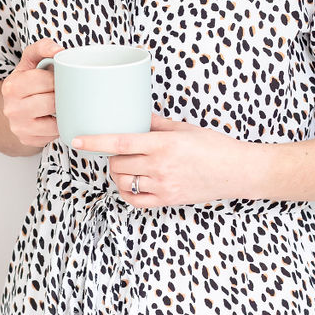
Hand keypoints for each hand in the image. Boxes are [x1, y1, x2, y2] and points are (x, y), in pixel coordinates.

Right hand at [0, 39, 64, 148]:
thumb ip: (42, 48)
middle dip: (61, 96)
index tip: (58, 78)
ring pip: (54, 121)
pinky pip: (53, 135)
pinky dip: (59, 126)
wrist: (12, 108)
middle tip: (62, 92)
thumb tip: (59, 50)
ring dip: (62, 112)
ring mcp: (18, 127)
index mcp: (11, 86)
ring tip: (61, 104)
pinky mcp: (27, 140)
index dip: (58, 79)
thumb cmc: (26, 82)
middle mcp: (11, 108)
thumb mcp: (29, 62)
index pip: (45, 80)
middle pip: (51, 102)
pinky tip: (56, 117)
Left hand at [71, 113, 255, 207]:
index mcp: (162, 144)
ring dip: (118, 174)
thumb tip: (135, 114)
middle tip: (118, 152)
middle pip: (116, 164)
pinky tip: (131, 184)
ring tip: (127, 167)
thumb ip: (156, 123)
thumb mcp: (184, 128)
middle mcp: (159, 166)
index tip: (76, 140)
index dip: (94, 141)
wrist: (238, 171)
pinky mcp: (168, 200)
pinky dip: (127, 192)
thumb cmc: (214, 146)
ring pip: (123, 182)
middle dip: (111, 158)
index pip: (118, 142)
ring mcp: (163, 185)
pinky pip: (135, 200)